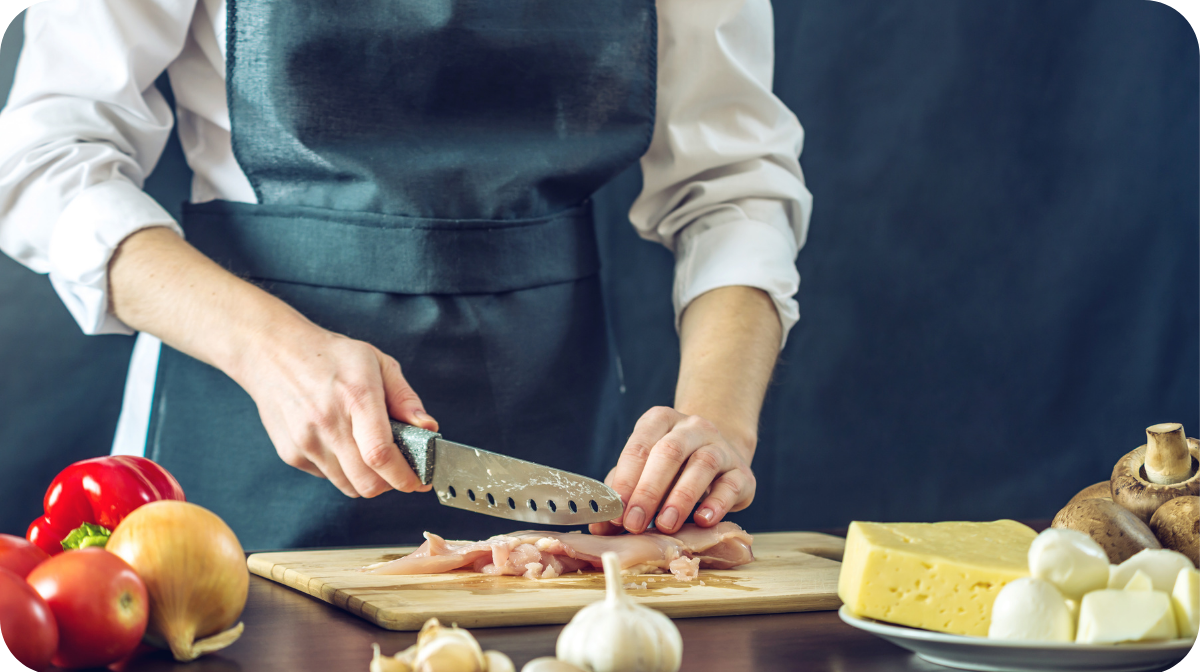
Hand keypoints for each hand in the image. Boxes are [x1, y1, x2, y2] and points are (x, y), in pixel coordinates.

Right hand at [236, 325, 438, 497]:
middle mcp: (328, 422)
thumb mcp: (377, 362)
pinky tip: (342, 444)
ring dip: (367, 480)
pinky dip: (343, 471)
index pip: (381, 454)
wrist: (273, 352)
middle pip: (367, 482)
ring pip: (349, 486)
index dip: (405, 477)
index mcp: (356, 397)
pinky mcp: (291, 453)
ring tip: (371, 455)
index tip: (419, 481)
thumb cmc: (329, 356)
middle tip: (400, 471)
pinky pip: (328, 478)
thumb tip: (428, 428)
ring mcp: (305, 441)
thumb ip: (405, 398)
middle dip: (391, 484)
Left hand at [589, 406, 755, 535]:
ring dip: (681, 498)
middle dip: (649, 490)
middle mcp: (692, 427)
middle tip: (634, 523)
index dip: (625, 479)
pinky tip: (703, 520)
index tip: (615, 510)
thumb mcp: (642, 474)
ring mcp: (720, 446)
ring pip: (702, 465)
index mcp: (660, 421)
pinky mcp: (742, 472)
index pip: (640, 446)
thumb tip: (599, 528)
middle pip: (669, 452)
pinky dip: (717, 503)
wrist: (718, 459)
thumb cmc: (670, 470)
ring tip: (665, 525)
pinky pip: (731, 485)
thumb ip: (621, 496)